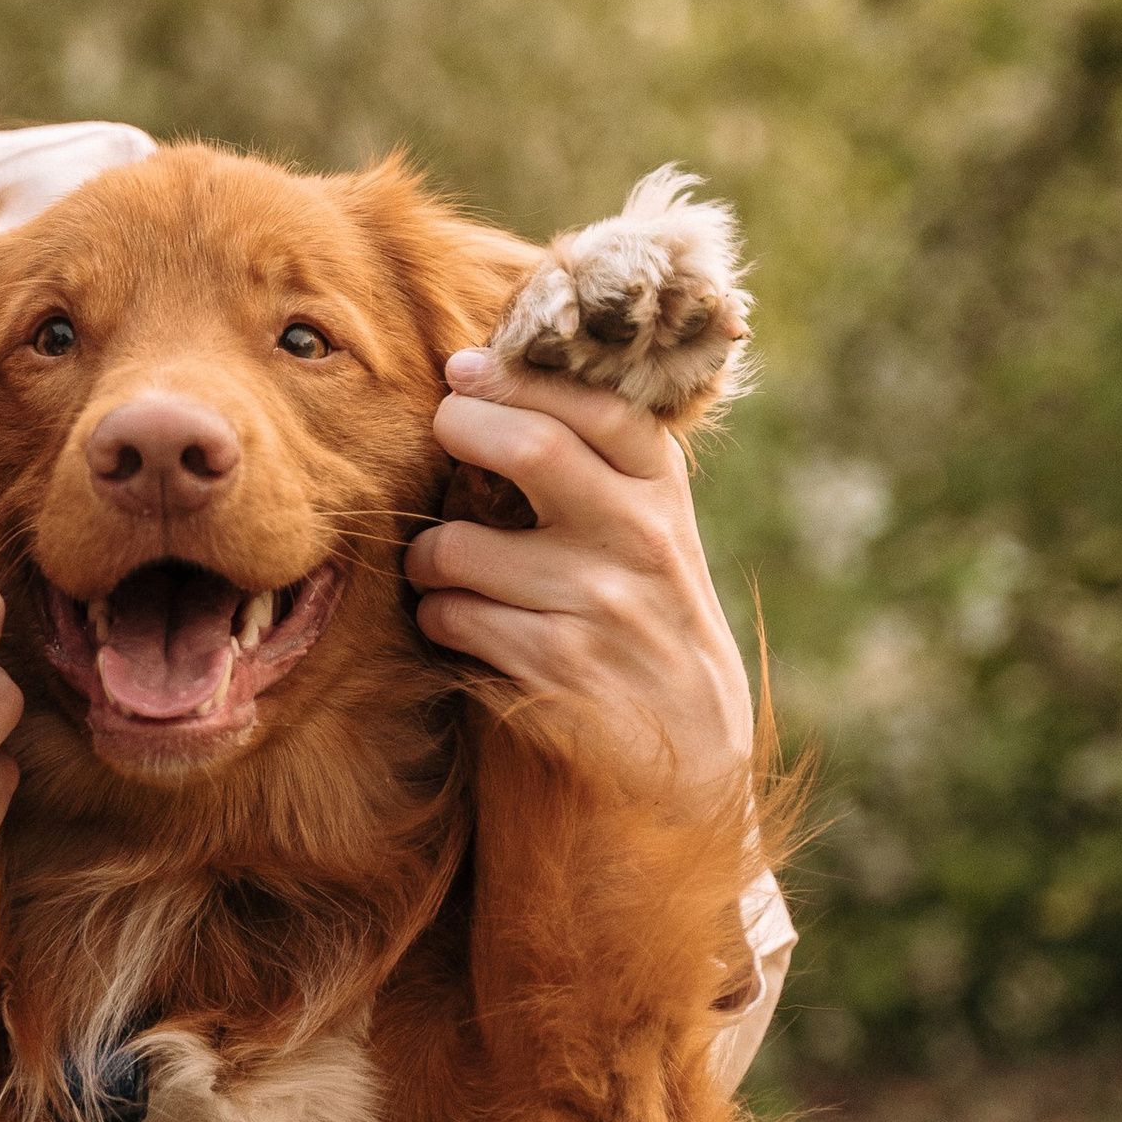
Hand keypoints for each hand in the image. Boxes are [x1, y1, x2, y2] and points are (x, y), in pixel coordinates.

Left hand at [400, 352, 754, 795]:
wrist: (693, 750)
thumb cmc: (648, 617)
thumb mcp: (651, 529)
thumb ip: (595, 462)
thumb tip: (481, 376)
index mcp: (662, 492)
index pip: (595, 406)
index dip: (517, 377)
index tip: (464, 371)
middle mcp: (641, 539)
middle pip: (533, 447)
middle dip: (462, 428)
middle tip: (439, 436)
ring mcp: (602, 605)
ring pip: (461, 546)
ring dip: (429, 557)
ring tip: (444, 569)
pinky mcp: (559, 669)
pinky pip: (451, 618)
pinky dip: (438, 618)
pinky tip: (463, 627)